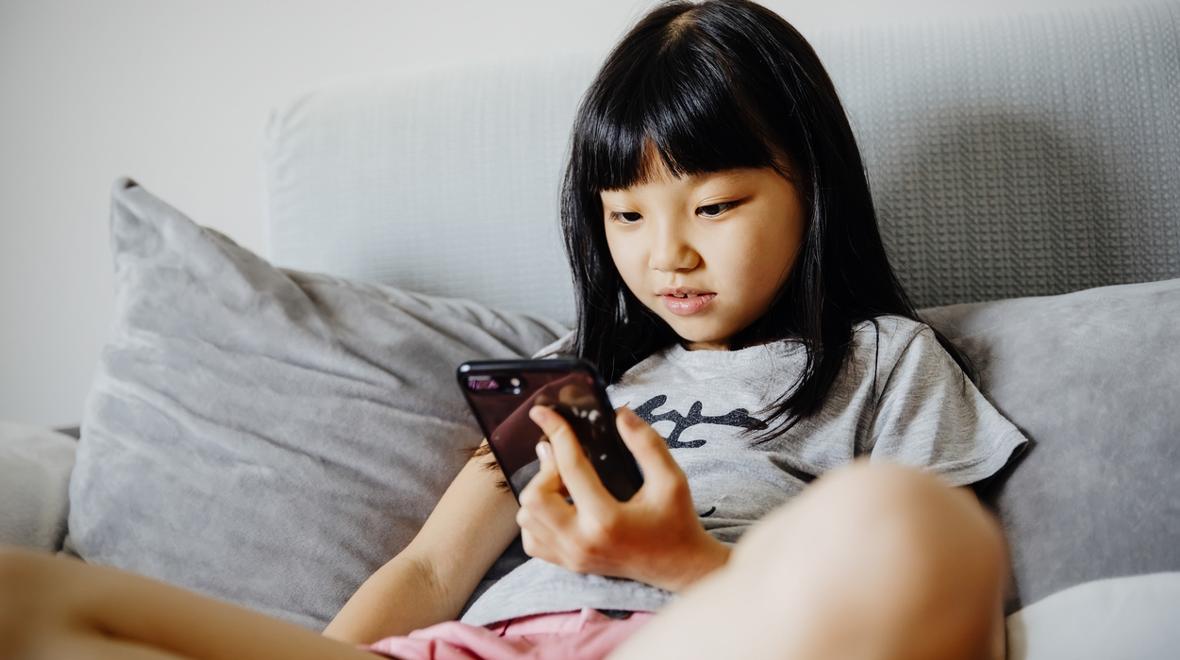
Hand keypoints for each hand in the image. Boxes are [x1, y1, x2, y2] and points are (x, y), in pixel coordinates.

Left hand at [515, 404, 730, 591]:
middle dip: (546, 471)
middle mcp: (582, 542)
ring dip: (540, 492)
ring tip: (566, 483)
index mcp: (607, 519)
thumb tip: (619, 414)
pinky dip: (537, 518)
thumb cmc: (676, 522)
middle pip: (534, 497)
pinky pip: (531, 539)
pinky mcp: (568, 564)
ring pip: (527, 518)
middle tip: (567, 462)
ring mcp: (571, 557)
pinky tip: (560, 505)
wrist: (678, 567)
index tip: (543, 412)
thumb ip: (647, 443)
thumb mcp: (672, 479)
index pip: (570, 467)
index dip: (557, 432)